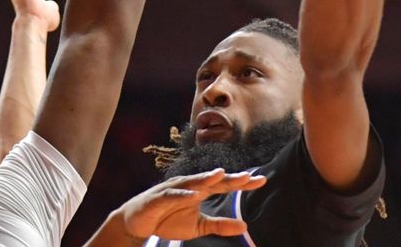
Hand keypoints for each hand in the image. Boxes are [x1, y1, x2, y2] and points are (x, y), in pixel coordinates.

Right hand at [116, 169, 266, 240]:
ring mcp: (174, 189)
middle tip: (248, 177)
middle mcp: (189, 185)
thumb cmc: (168, 219)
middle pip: (212, 180)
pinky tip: (194, 195)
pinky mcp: (160, 197)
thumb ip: (220, 225)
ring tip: (221, 175)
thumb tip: (245, 226)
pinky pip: (173, 194)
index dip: (242, 183)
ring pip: (193, 182)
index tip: (262, 180)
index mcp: (200, 190)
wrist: (137, 222)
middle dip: (229, 178)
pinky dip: (183, 194)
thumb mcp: (198, 226)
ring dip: (206, 178)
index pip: (224, 185)